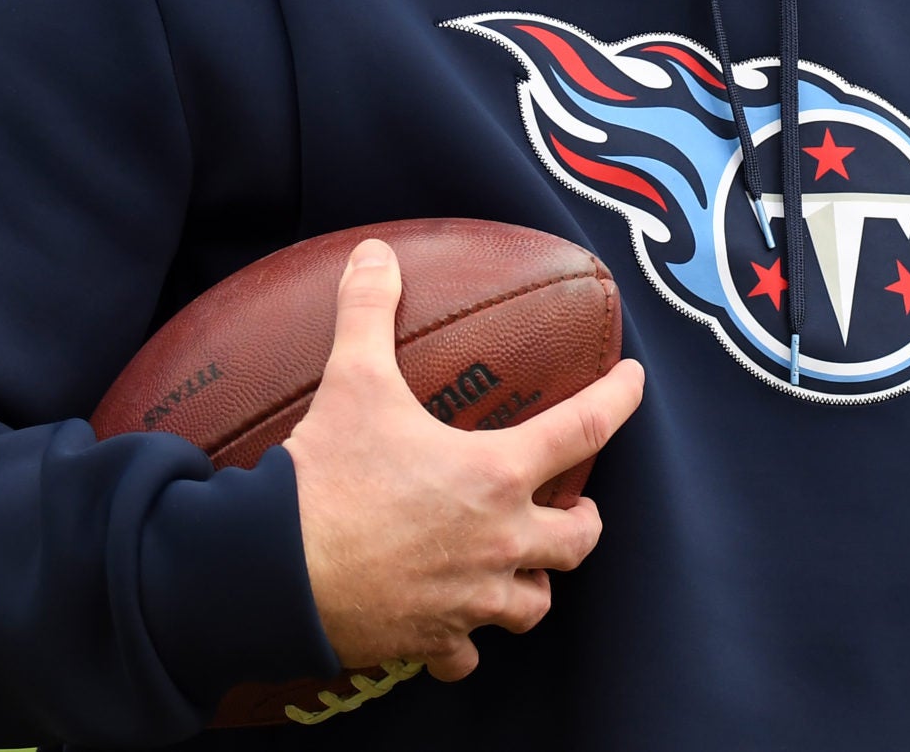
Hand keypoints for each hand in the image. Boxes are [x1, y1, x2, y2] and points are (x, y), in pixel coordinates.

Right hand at [284, 239, 644, 681]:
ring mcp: (469, 598)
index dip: (619, 400)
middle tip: (573, 507)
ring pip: (532, 604)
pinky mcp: (430, 639)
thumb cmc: (326, 475)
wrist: (273, 573)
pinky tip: (456, 631)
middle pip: (578, 540)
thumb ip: (369, 311)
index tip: (636, 383)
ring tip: (523, 569)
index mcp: (497, 475)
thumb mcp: (353, 380)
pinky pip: (466, 655)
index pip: (585, 429)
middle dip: (583, 523)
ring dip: (534, 586)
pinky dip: (466, 644)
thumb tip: (375, 254)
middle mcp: (500, 541)